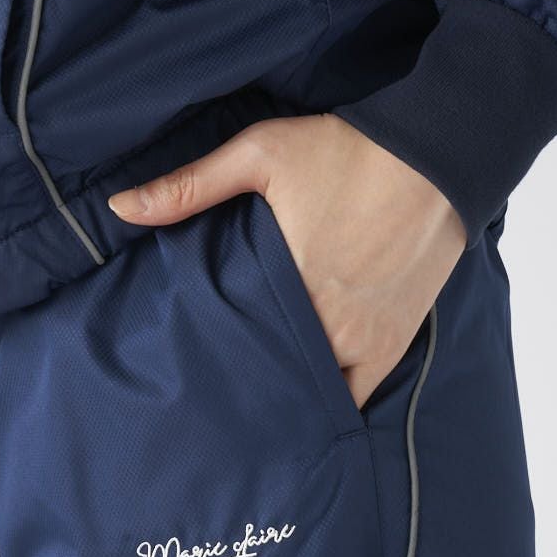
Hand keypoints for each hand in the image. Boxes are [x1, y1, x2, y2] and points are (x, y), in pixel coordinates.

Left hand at [108, 114, 465, 407]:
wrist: (436, 155)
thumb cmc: (346, 152)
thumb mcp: (261, 153)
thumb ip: (190, 185)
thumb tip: (120, 208)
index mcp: (286, 283)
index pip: (232, 344)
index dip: (208, 358)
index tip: (184, 364)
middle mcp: (326, 323)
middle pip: (269, 373)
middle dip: (241, 380)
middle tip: (210, 387)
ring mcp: (363, 341)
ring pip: (309, 391)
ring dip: (283, 391)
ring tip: (253, 397)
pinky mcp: (392, 343)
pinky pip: (355, 394)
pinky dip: (330, 401)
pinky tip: (305, 404)